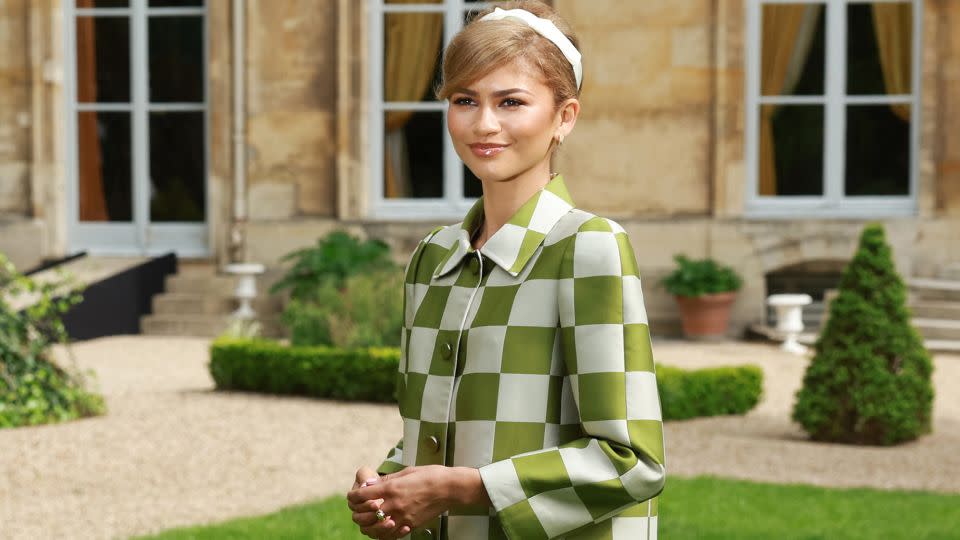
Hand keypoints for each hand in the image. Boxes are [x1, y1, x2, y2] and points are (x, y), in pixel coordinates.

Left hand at [348, 465, 488, 536]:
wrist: (449, 488)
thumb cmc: (430, 476)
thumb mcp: (406, 472)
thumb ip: (388, 480)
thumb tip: (373, 483)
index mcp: (391, 488)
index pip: (362, 495)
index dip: (353, 496)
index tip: (352, 495)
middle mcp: (394, 504)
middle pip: (365, 515)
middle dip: (358, 512)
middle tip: (358, 509)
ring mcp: (402, 517)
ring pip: (376, 529)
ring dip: (368, 526)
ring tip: (368, 522)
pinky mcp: (410, 525)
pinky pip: (391, 535)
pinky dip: (384, 533)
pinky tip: (383, 527)